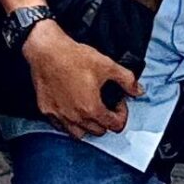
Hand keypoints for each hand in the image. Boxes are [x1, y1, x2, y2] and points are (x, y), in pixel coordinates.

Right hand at [24, 17, 140, 137]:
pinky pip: (60, 126)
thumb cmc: (73, 57)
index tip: (118, 102)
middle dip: (106, 120)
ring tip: (88, 112)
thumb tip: (138, 90)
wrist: (45, 49)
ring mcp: (60, 115)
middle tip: (104, 104)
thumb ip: (126, 79)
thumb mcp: (106, 64)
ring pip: (79, 134)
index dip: (122, 114)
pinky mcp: (46, 109)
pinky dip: (67, 123)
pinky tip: (70, 110)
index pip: (115, 125)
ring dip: (87, 127)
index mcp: (92, 109)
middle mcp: (76, 117)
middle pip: (99, 131)